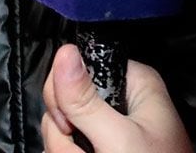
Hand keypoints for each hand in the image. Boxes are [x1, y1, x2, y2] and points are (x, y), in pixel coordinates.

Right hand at [42, 42, 189, 152]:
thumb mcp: (118, 140)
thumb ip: (87, 102)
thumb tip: (64, 52)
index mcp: (134, 83)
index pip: (81, 64)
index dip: (66, 91)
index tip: (69, 121)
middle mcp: (120, 100)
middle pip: (65, 100)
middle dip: (66, 134)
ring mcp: (108, 127)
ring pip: (61, 129)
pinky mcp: (99, 149)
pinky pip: (66, 147)